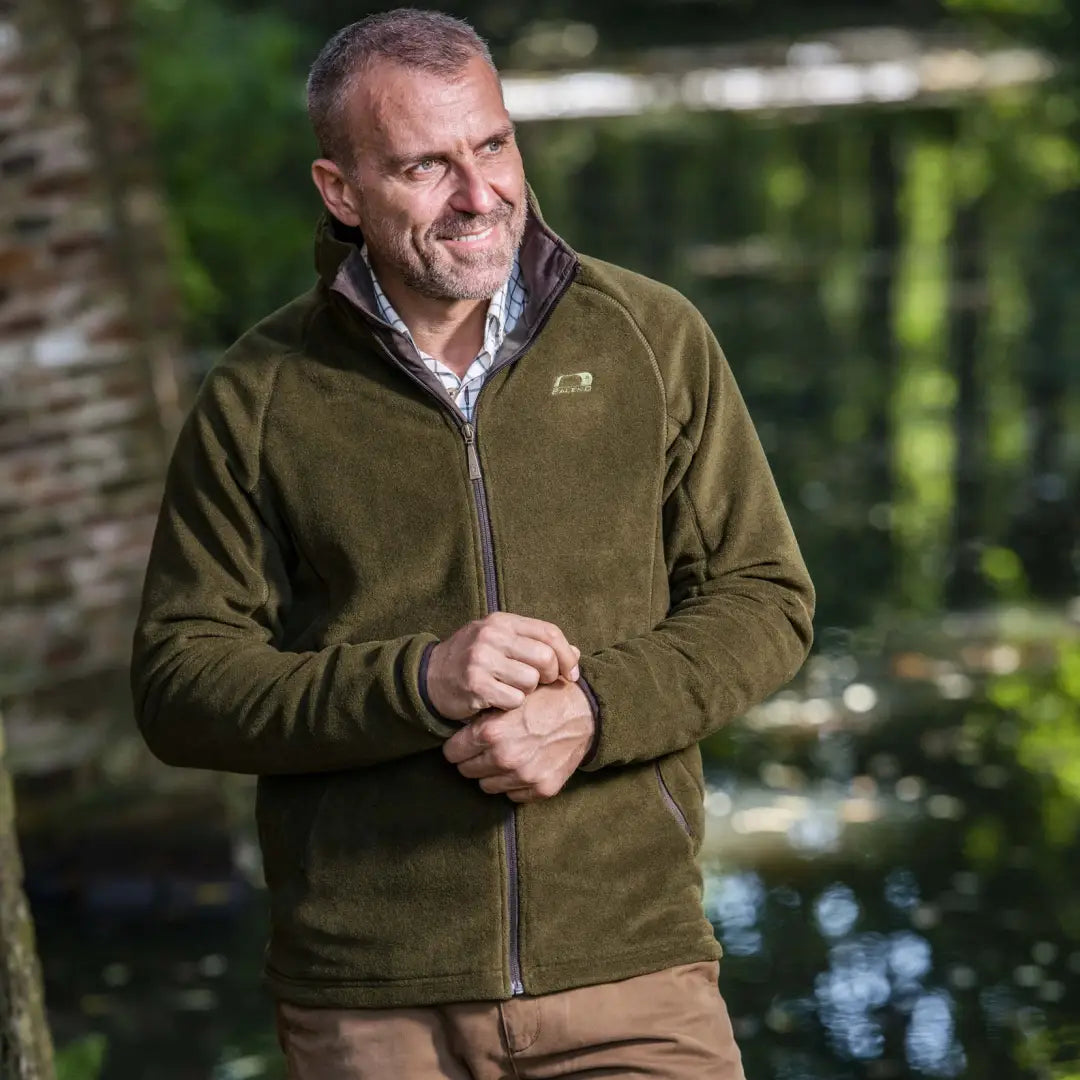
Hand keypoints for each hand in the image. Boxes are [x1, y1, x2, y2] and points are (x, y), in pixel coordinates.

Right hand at [426, 613, 579, 720]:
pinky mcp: (475, 683)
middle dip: (550, 676)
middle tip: (540, 685)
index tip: (571, 674)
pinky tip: (497, 701)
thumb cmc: (473, 659)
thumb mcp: (502, 643)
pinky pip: (513, 699)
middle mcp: (492, 635)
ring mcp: (482, 659)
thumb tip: (576, 654)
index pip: (549, 633)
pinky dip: (511, 705)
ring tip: (511, 690)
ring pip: (530, 680)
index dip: (567, 655)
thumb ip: (537, 645)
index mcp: (502, 621)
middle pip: (545, 658)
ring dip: (527, 692)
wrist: (429, 676)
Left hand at [442, 680, 594, 801]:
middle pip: (466, 771)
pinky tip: (523, 765)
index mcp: (491, 732)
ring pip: (487, 786)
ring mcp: (524, 776)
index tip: (463, 742)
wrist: (585, 713)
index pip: (452, 753)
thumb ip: (482, 711)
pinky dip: (514, 784)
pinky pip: (512, 795)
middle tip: (484, 749)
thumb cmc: (545, 698)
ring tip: (504, 756)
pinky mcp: (542, 789)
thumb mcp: (509, 695)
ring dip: (491, 773)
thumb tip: (455, 723)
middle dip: (471, 759)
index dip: (456, 745)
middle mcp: (505, 757)